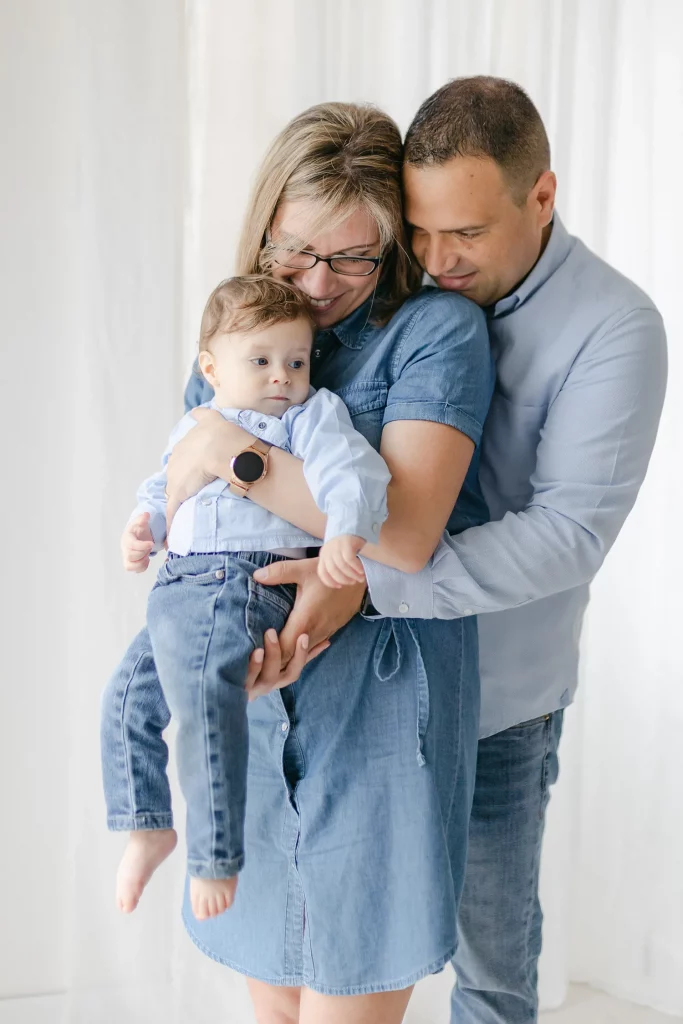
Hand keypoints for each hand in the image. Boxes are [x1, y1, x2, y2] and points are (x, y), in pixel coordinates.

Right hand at [121, 513, 153, 572]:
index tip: (152, 544)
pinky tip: (146, 560)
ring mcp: (126, 557)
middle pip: (130, 556)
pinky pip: (134, 570)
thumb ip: (143, 519)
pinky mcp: (130, 563)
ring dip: (141, 562)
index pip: (131, 544)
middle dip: (142, 553)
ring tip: (147, 555)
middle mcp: (124, 549)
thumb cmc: (138, 530)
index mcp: (127, 538)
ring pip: (129, 565)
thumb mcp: (140, 522)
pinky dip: (142, 567)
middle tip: (149, 548)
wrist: (135, 537)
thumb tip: (146, 514)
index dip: (142, 546)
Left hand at [165, 407, 253, 531]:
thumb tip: (198, 412)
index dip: (190, 464)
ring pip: (173, 490)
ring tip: (180, 514)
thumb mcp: (214, 419)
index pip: (183, 455)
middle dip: (182, 481)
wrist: (226, 451)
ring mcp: (177, 474)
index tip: (196, 470)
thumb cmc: (227, 436)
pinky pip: (173, 509)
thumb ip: (205, 416)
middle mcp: (177, 456)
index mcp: (186, 440)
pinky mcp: (179, 492)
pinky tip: (170, 537)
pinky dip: (171, 523)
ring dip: (177, 501)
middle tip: (193, 490)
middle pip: (176, 471)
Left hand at [245, 557, 365, 697]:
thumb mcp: (304, 568)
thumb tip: (256, 575)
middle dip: (276, 659)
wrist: (362, 575)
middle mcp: (316, 631)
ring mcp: (326, 632)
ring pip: (304, 653)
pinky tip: (291, 646)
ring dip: (289, 655)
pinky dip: (300, 649)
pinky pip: (313, 646)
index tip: (256, 649)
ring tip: (270, 655)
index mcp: (306, 618)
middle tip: (258, 658)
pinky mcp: (331, 630)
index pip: (285, 647)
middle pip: (293, 656)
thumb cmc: (331, 572)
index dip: (271, 652)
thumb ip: (279, 572)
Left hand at [318, 534, 365, 587]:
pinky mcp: (346, 543)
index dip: (329, 582)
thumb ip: (336, 566)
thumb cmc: (345, 544)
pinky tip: (361, 571)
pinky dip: (356, 567)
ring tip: (360, 578)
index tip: (339, 586)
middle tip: (353, 582)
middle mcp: (327, 551)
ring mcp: (336, 546)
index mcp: (323, 555)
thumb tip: (343, 581)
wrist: (352, 525)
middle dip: (344, 579)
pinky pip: (350, 559)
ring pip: (342, 566)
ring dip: (352, 575)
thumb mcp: (336, 554)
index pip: (322, 572)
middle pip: (332, 570)